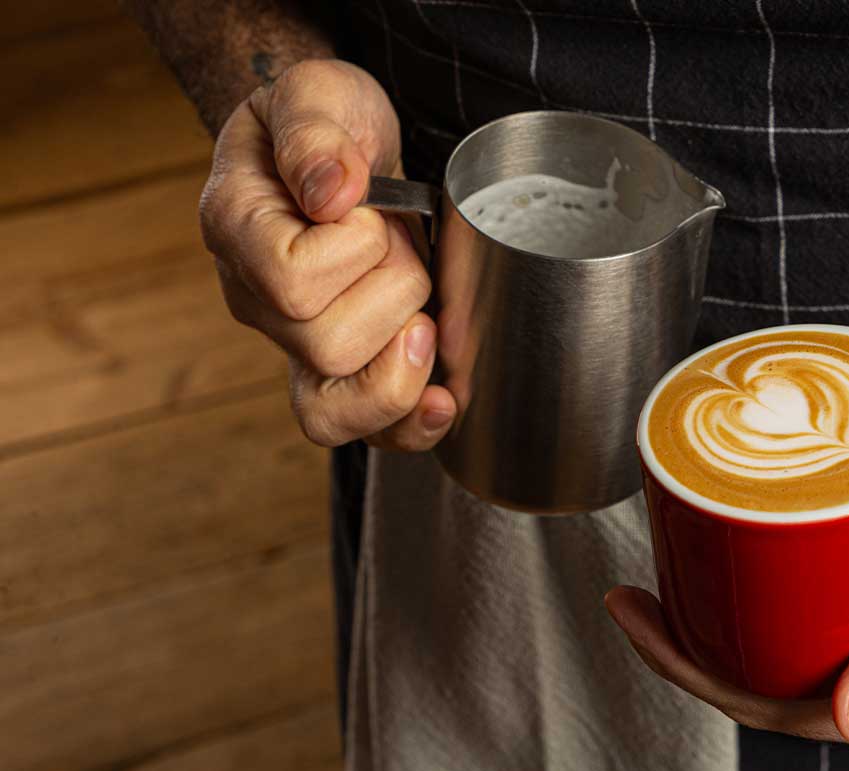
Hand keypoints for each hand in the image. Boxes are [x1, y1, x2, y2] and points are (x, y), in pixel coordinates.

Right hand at [199, 59, 455, 449]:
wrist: (340, 146)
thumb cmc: (326, 119)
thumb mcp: (316, 93)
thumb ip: (316, 133)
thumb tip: (335, 194)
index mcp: (236, 228)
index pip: (292, 281)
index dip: (354, 251)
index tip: (371, 208)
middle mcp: (254, 300)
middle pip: (327, 346)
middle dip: (395, 290)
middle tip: (400, 242)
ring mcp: (293, 343)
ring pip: (338, 407)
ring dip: (405, 350)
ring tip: (418, 298)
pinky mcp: (338, 370)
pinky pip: (363, 430)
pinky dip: (409, 422)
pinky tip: (442, 400)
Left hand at [606, 434, 848, 768]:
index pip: (773, 708)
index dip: (693, 668)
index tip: (637, 608)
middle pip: (770, 684)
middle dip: (693, 648)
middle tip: (636, 583)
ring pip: (792, 655)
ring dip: (726, 623)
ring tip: (672, 566)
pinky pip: (823, 624)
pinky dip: (771, 601)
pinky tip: (740, 562)